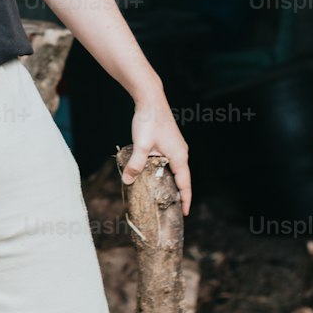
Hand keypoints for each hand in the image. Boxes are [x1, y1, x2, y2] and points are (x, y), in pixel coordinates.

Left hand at [122, 97, 190, 216]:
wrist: (150, 99)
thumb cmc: (148, 121)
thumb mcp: (140, 145)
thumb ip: (135, 164)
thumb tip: (128, 181)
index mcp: (179, 157)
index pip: (185, 184)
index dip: (185, 200)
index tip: (184, 213)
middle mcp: (181, 152)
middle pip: (182, 178)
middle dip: (177, 193)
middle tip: (171, 209)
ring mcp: (176, 147)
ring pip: (175, 169)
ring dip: (170, 181)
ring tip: (162, 195)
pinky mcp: (169, 141)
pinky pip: (170, 161)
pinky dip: (165, 171)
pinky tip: (154, 174)